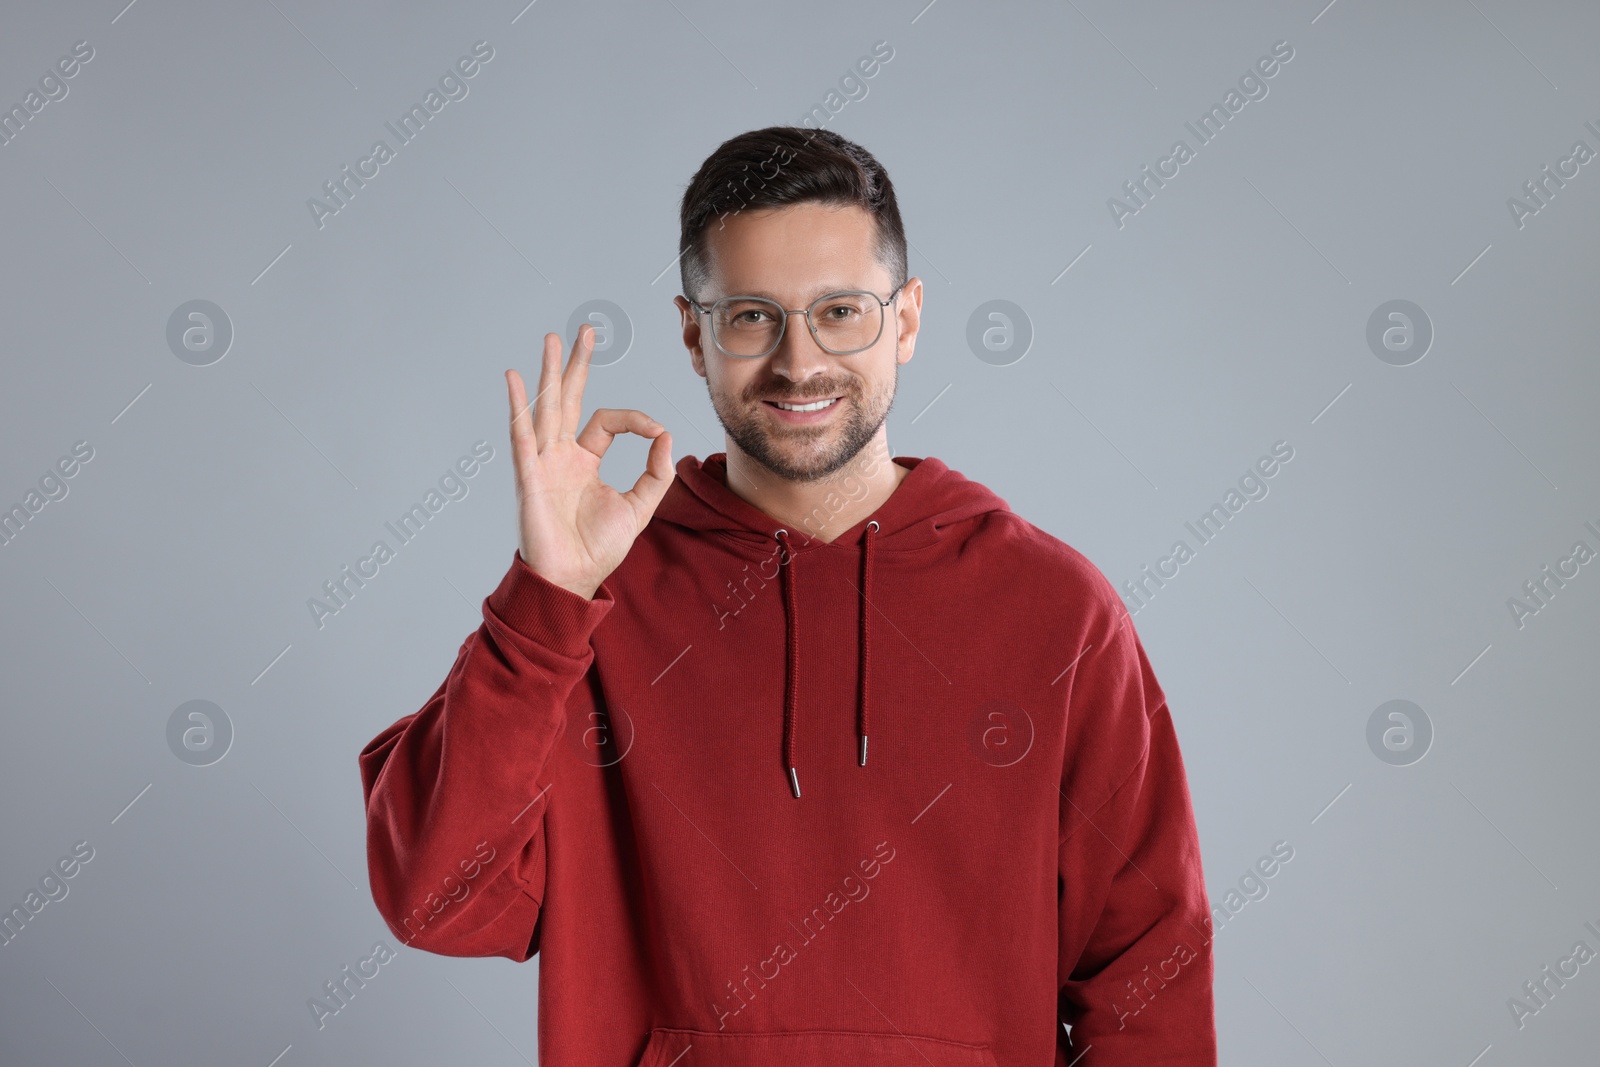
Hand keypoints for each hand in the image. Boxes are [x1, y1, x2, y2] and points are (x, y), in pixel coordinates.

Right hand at [506, 325, 672, 599]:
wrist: (573, 580)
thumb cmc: (597, 549)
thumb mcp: (639, 507)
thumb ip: (656, 472)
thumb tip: (666, 436)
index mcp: (584, 461)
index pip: (607, 421)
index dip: (635, 419)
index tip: (657, 431)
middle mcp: (561, 456)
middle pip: (569, 399)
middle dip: (576, 365)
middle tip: (584, 331)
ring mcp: (543, 463)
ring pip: (546, 408)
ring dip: (548, 373)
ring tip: (552, 339)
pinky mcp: (528, 477)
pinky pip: (522, 436)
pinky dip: (518, 407)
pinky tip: (514, 380)